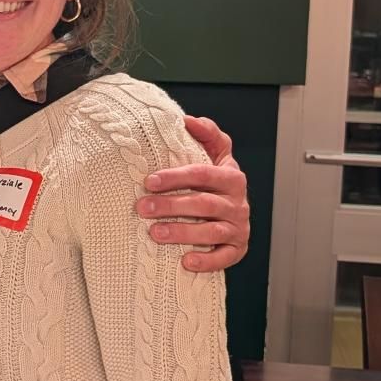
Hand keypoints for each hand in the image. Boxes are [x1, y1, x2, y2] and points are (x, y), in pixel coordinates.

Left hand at [136, 115, 250, 273]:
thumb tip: (187, 119)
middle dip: (171, 206)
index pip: (202, 174)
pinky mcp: (237, 249)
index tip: (149, 181)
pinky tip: (185, 262)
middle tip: (142, 208)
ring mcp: (238, 227)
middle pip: (203, 204)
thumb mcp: (217, 155)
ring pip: (211, 231)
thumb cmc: (216, 183)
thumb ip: (207, 134)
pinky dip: (206, 261)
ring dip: (182, 233)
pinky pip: (224, 257)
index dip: (175, 177)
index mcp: (231, 176)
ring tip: (155, 233)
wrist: (234, 214)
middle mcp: (237, 203)